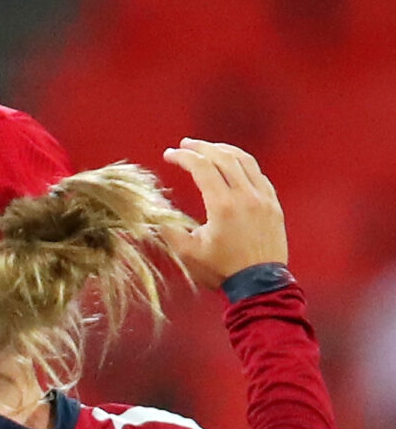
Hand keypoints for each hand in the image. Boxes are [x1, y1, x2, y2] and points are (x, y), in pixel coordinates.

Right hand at [161, 139, 287, 289]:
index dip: (184, 157)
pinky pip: (258, 175)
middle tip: (186, 144)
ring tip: (209, 149)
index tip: (170, 154)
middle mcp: (245, 196)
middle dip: (202, 147)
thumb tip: (156, 214)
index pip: (202, 168)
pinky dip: (242, 165)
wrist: (259, 284)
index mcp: (223, 206)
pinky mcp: (273, 204)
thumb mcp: (188, 254)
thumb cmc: (221, 271)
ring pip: (245, 161)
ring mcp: (263, 198)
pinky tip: (232, 167)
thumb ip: (170, 231)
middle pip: (224, 157)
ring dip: (224, 150)